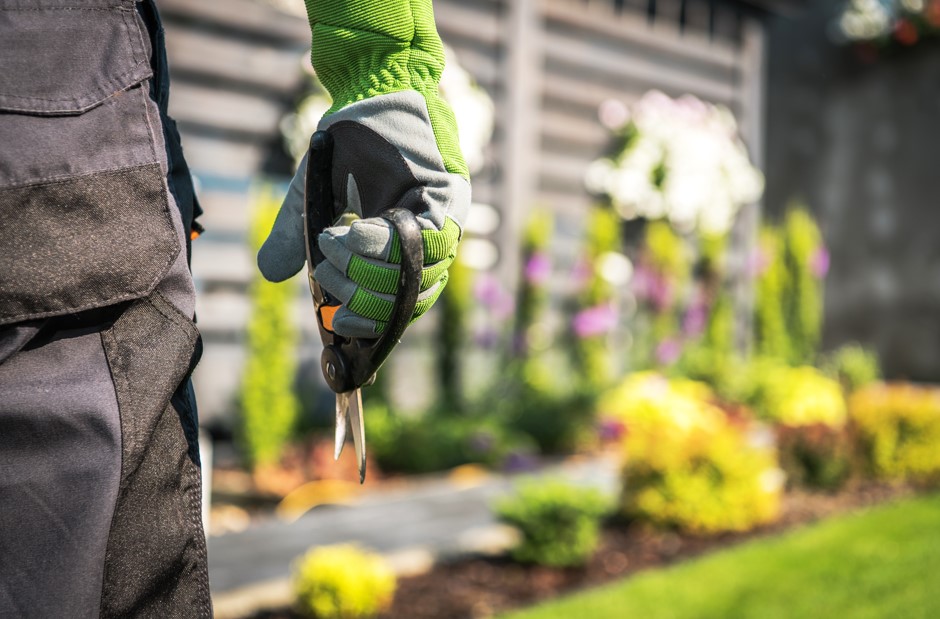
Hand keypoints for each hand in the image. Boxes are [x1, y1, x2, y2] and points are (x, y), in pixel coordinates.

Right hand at [257, 91, 469, 337]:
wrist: (372, 84)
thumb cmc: (349, 140)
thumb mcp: (314, 196)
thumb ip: (296, 237)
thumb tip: (269, 274)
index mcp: (407, 250)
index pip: (396, 307)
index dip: (369, 323)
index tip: (336, 321)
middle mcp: (434, 241)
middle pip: (406, 300)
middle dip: (360, 298)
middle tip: (325, 276)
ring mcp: (447, 220)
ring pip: (413, 276)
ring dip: (364, 271)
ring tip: (329, 248)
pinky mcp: (451, 197)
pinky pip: (421, 241)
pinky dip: (378, 244)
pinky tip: (346, 233)